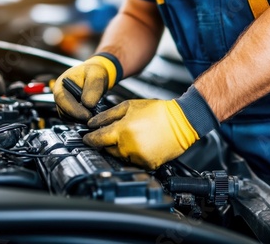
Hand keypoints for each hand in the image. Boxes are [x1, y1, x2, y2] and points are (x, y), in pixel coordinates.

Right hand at [53, 54, 121, 121]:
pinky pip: (73, 118)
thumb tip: (88, 104)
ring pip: (68, 117)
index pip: (61, 99)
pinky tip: (91, 114)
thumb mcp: (96, 74)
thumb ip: (93, 87)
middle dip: (78, 116)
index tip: (87, 115)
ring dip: (80, 118)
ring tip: (94, 113)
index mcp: (61, 84)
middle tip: (93, 117)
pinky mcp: (69, 110)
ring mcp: (63, 103)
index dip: (73, 109)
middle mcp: (60, 95)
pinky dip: (82, 119)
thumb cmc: (94, 71)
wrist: (96, 75)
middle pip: (63, 111)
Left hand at [83, 86, 218, 169]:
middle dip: (108, 142)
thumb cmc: (158, 112)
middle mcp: (129, 146)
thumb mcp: (129, 106)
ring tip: (136, 136)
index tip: (87, 138)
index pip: (97, 139)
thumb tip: (92, 123)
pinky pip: (134, 162)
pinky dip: (135, 155)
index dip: (89, 139)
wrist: (182, 121)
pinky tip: (144, 144)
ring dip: (122, 149)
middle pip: (108, 149)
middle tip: (119, 132)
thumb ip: (107, 115)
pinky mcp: (148, 164)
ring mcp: (139, 157)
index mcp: (122, 130)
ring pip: (121, 157)